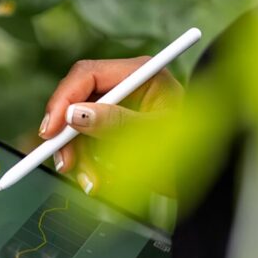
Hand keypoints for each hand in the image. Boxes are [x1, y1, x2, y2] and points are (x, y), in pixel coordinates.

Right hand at [38, 57, 183, 195]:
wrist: (206, 179)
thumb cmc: (190, 151)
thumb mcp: (154, 136)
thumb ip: (116, 123)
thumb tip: (76, 115)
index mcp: (141, 74)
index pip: (87, 74)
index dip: (64, 100)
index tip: (51, 130)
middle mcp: (126, 86)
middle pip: (77, 102)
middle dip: (68, 136)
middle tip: (65, 165)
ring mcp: (119, 109)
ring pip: (78, 128)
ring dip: (80, 158)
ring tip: (94, 183)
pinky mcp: (114, 131)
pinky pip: (88, 145)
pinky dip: (89, 165)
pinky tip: (100, 181)